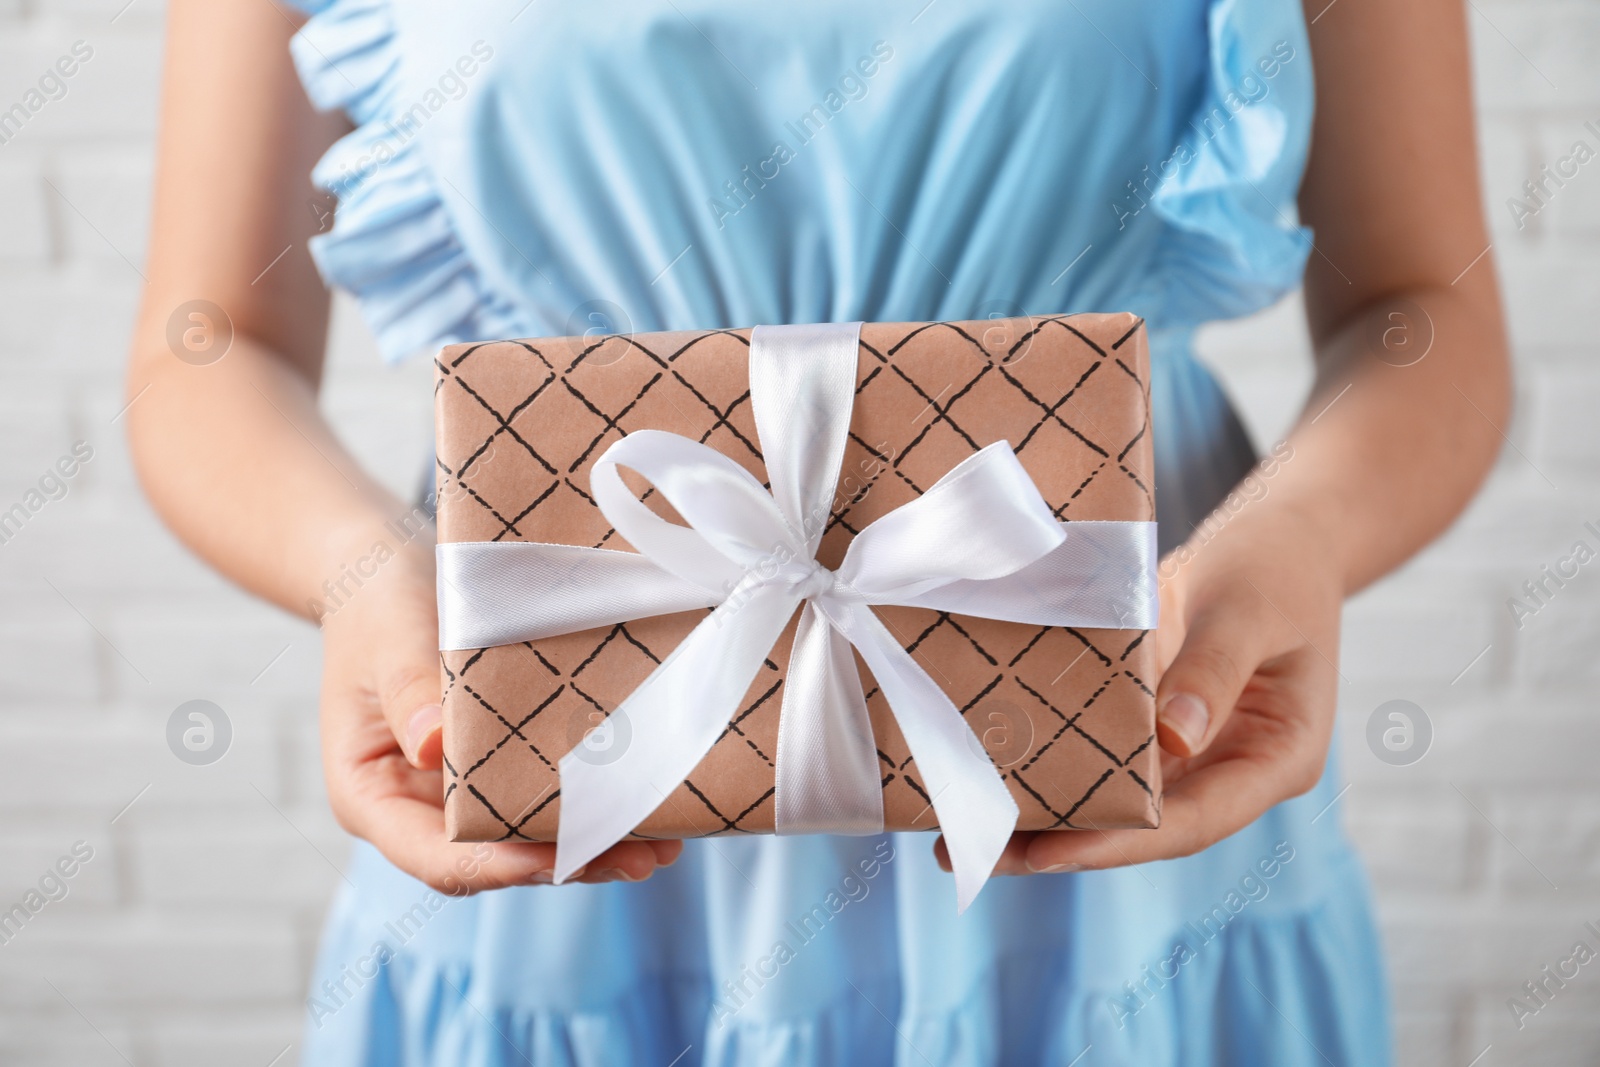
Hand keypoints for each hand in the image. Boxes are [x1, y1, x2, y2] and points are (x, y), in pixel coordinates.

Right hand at [316, 531, 681, 892]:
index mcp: (370, 796)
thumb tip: (430, 747)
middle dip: (565, 864)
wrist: (387, 578)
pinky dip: (588, 807)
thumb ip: (407, 691)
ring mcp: (456, 797)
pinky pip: (539, 800)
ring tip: (662, 845)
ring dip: (590, 845)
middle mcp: (415, 812)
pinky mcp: (493, 772)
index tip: (558, 857)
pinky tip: (644, 805)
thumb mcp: (389, 639)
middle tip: (640, 859)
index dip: (499, 867)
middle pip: (491, 861)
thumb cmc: (379, 608)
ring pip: (524, 841)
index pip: (435, 857)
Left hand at [935, 498, 1342, 875]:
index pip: (1195, 821)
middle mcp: (1226, 770)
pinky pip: (1097, 752)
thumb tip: (1173, 742)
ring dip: (1038, 814)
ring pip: (1110, 798)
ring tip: (955, 831)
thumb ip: (1215, 669)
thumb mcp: (1251, 609)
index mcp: (1277, 760)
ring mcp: (1187, 753)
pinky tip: (981, 769)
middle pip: (1141, 826)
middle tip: (970, 855)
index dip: (1122, 843)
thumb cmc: (1277, 568)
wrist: (1281, 537)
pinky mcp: (1148, 724)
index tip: (1051, 855)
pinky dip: (1046, 762)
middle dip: (1057, 845)